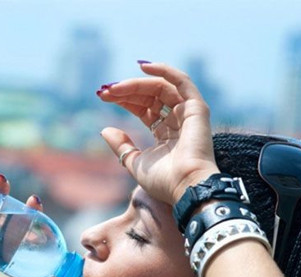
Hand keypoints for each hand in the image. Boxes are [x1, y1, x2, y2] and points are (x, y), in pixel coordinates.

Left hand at [97, 62, 219, 204]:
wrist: (185, 186)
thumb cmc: (163, 180)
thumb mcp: (134, 162)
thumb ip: (121, 145)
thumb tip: (105, 129)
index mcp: (166, 133)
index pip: (143, 108)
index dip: (124, 100)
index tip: (103, 96)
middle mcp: (178, 120)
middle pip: (150, 96)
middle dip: (126, 91)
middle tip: (105, 91)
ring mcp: (188, 113)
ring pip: (160, 87)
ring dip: (136, 84)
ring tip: (115, 87)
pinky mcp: (197, 108)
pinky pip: (181, 81)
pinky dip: (164, 70)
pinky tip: (142, 67)